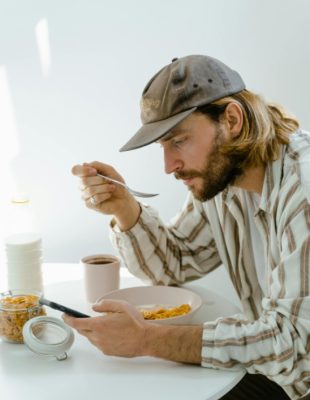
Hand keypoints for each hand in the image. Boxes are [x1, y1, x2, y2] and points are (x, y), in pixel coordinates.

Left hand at [63, 299, 202, 363]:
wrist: (146, 339)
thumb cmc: (135, 322)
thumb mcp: (121, 306)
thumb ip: (105, 304)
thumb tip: (94, 307)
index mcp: (100, 325)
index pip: (77, 323)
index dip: (68, 319)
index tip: (65, 316)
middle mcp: (98, 337)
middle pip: (82, 331)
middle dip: (81, 324)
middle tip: (85, 318)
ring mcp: (102, 346)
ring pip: (91, 338)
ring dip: (92, 331)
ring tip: (104, 325)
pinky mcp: (108, 352)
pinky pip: (99, 343)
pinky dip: (100, 337)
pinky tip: (111, 333)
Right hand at [72, 161, 140, 229]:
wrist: (124, 198)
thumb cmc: (116, 184)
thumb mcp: (109, 171)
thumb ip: (97, 165)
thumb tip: (84, 164)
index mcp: (86, 175)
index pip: (75, 170)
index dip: (83, 170)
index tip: (94, 171)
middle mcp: (83, 185)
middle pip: (84, 181)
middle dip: (100, 180)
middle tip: (109, 181)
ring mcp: (85, 195)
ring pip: (90, 190)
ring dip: (104, 188)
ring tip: (111, 188)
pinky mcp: (89, 204)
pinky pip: (95, 198)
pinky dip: (105, 195)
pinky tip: (108, 195)